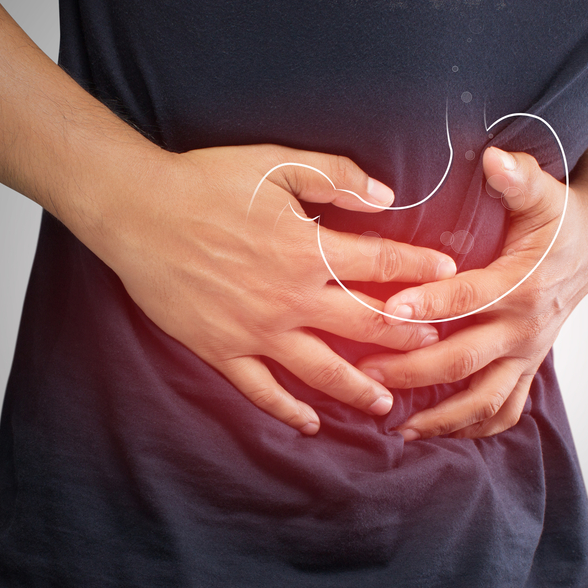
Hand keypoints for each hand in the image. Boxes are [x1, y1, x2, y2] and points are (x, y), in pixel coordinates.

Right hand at [80, 144, 456, 434]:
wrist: (138, 211)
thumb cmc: (206, 183)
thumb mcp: (275, 164)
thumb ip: (335, 178)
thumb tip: (386, 196)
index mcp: (308, 251)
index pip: (382, 263)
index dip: (420, 267)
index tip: (450, 274)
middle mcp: (290, 299)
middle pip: (363, 325)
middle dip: (405, 336)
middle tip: (434, 346)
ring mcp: (256, 331)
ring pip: (321, 370)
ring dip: (359, 388)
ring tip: (386, 403)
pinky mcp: (222, 350)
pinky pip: (261, 390)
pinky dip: (287, 409)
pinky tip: (309, 423)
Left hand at [357, 146, 587, 439]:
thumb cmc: (560, 218)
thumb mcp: (546, 193)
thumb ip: (519, 178)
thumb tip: (494, 158)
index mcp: (523, 284)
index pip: (468, 298)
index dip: (429, 305)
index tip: (387, 311)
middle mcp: (525, 328)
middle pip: (464, 359)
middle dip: (412, 370)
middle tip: (365, 373)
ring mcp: (527, 355)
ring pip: (484, 400)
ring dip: (440, 418)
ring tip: (396, 428)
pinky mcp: (526, 368)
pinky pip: (503, 410)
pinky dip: (472, 428)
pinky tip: (435, 432)